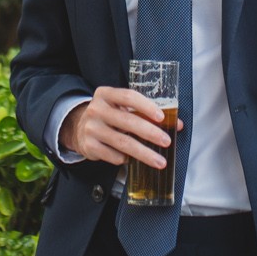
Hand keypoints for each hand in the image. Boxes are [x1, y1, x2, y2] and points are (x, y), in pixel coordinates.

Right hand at [58, 87, 177, 167]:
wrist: (79, 128)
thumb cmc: (109, 116)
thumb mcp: (122, 108)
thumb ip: (146, 113)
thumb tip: (177, 124)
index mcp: (106, 94)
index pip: (128, 97)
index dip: (146, 106)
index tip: (162, 117)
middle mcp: (96, 109)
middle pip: (128, 121)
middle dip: (150, 132)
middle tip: (166, 141)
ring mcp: (91, 128)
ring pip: (122, 142)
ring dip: (144, 153)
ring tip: (159, 161)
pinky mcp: (89, 146)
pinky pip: (113, 155)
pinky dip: (126, 159)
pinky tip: (133, 160)